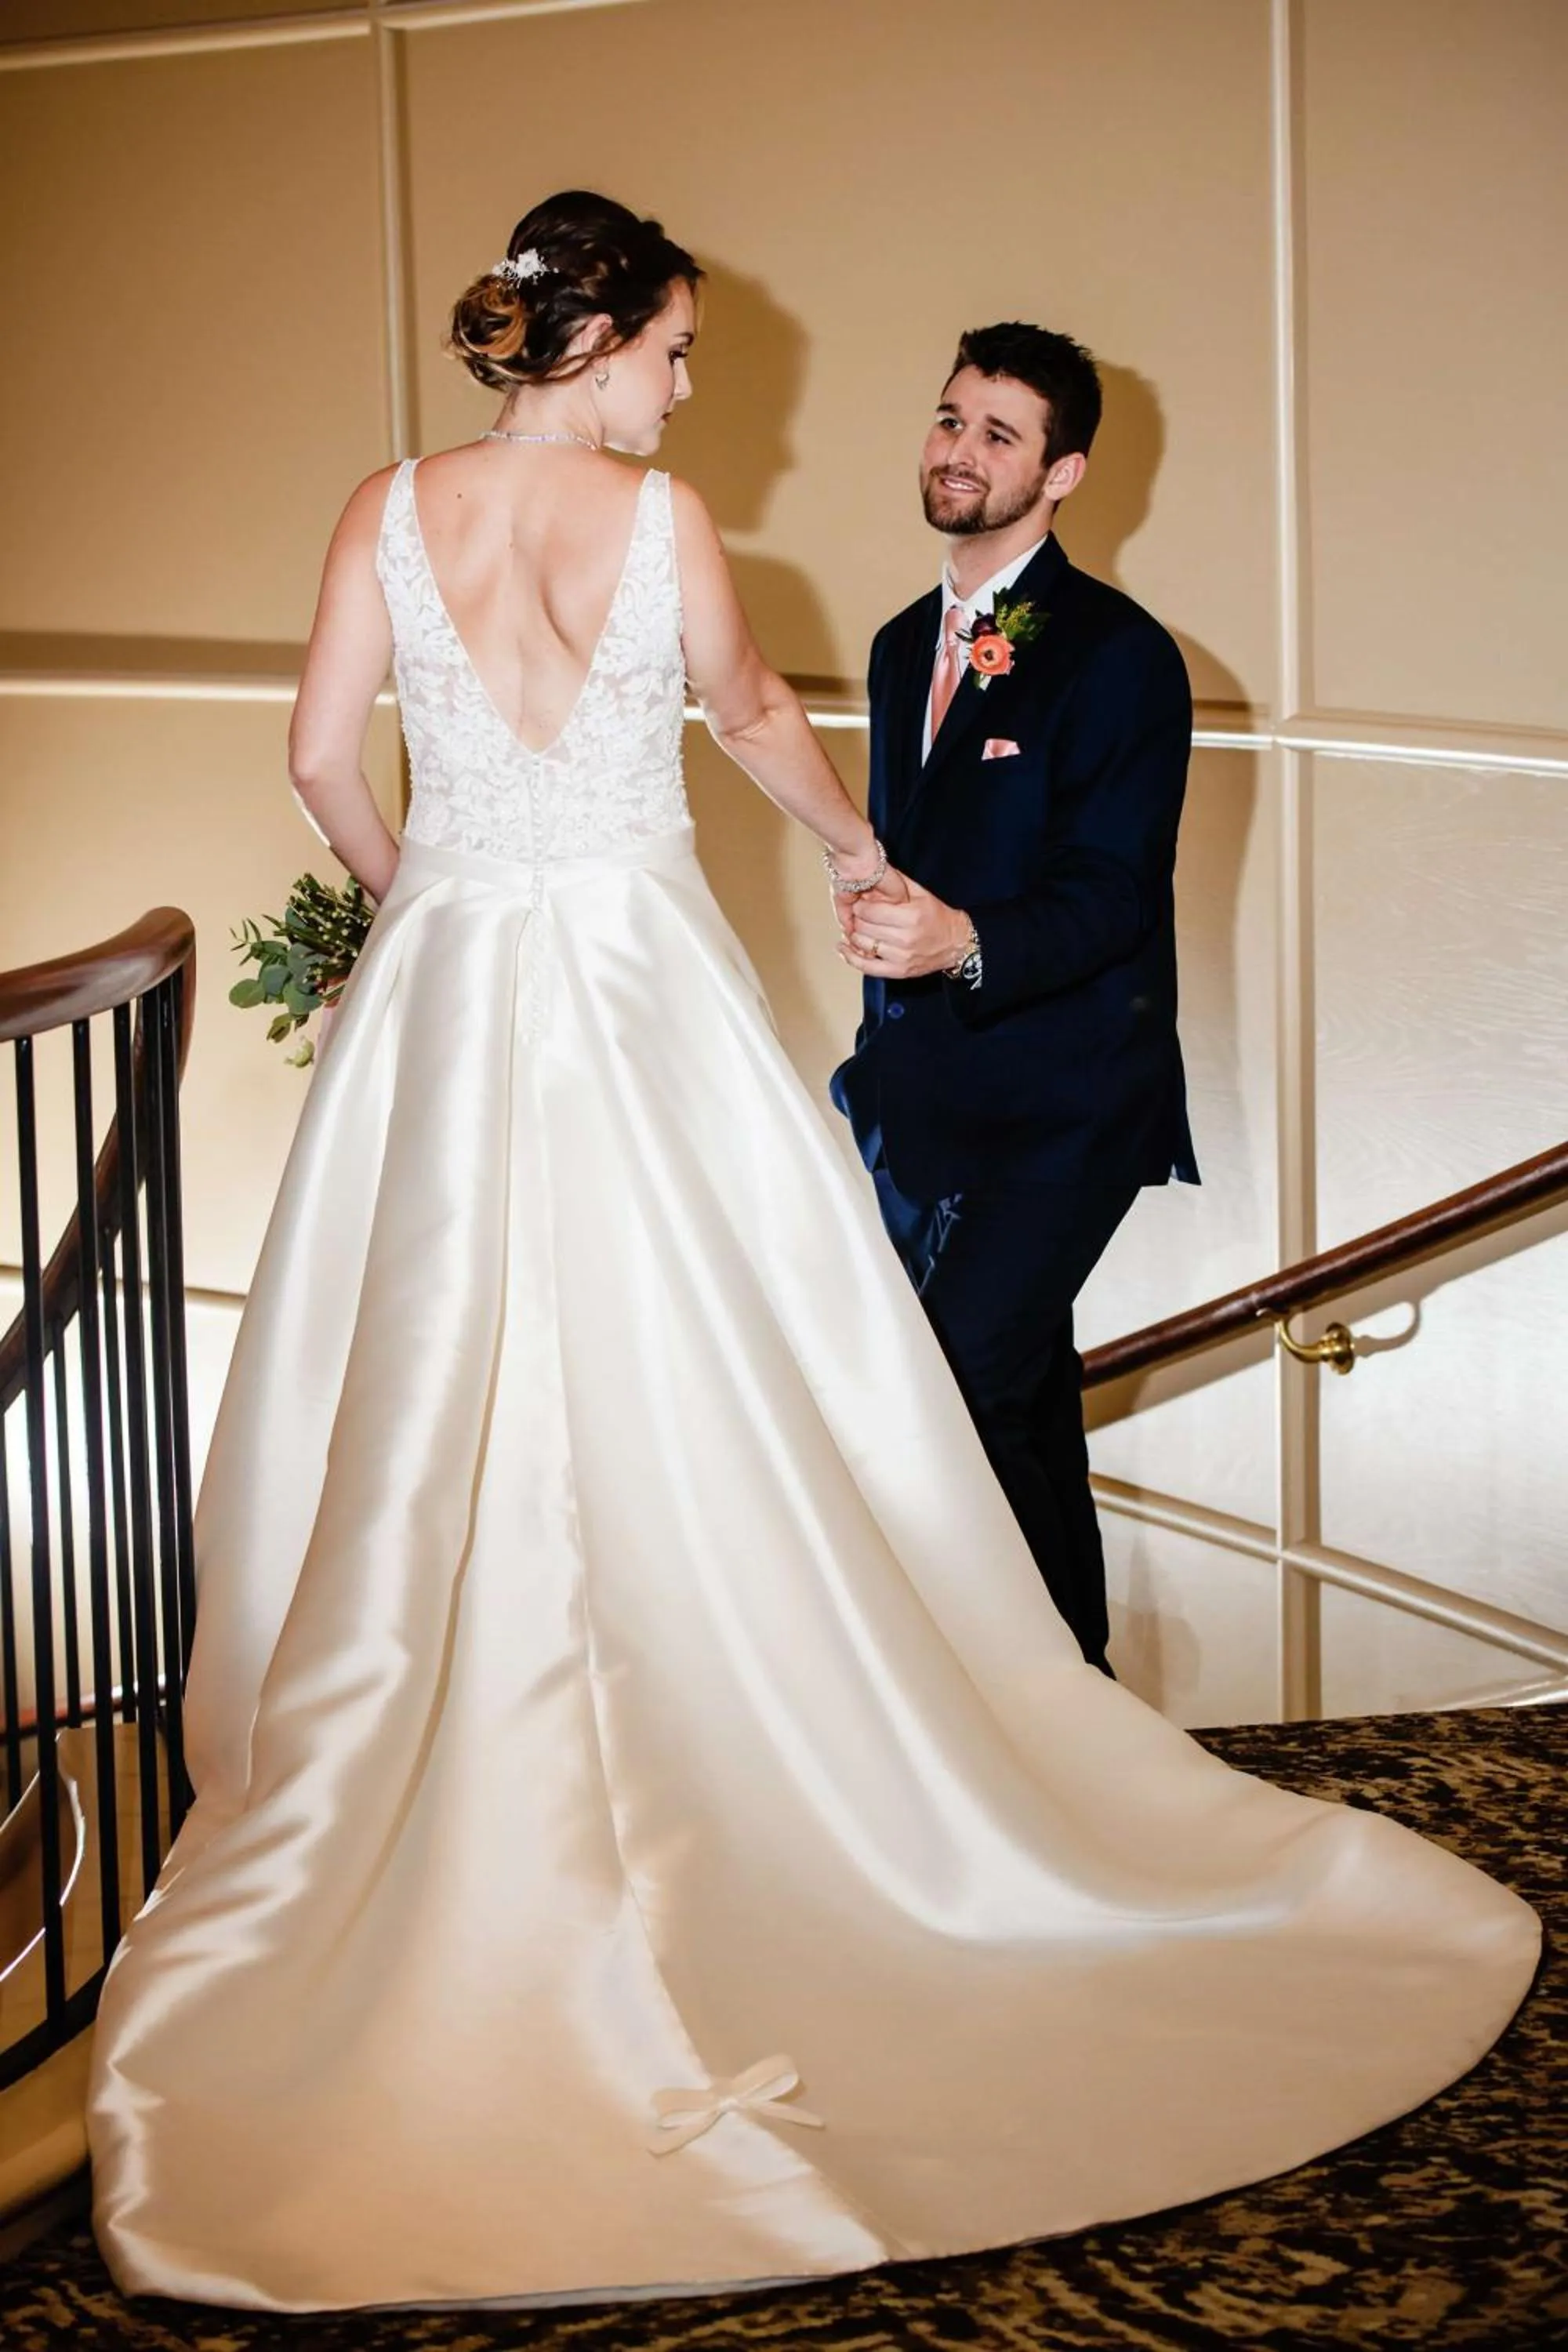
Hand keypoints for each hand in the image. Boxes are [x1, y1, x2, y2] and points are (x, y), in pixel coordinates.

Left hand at [838, 874, 971, 978]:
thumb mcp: (921, 893)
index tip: (861, 902)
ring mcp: (901, 957)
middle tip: (858, 914)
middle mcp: (906, 938)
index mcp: (911, 916)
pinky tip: (844, 948)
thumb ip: (896, 883)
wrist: (956, 943)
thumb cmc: (937, 916)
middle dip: (857, 918)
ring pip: (862, 944)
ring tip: (856, 927)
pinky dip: (851, 957)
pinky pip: (867, 967)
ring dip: (854, 935)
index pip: (870, 911)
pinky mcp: (898, 971)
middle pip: (864, 927)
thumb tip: (872, 872)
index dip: (860, 905)